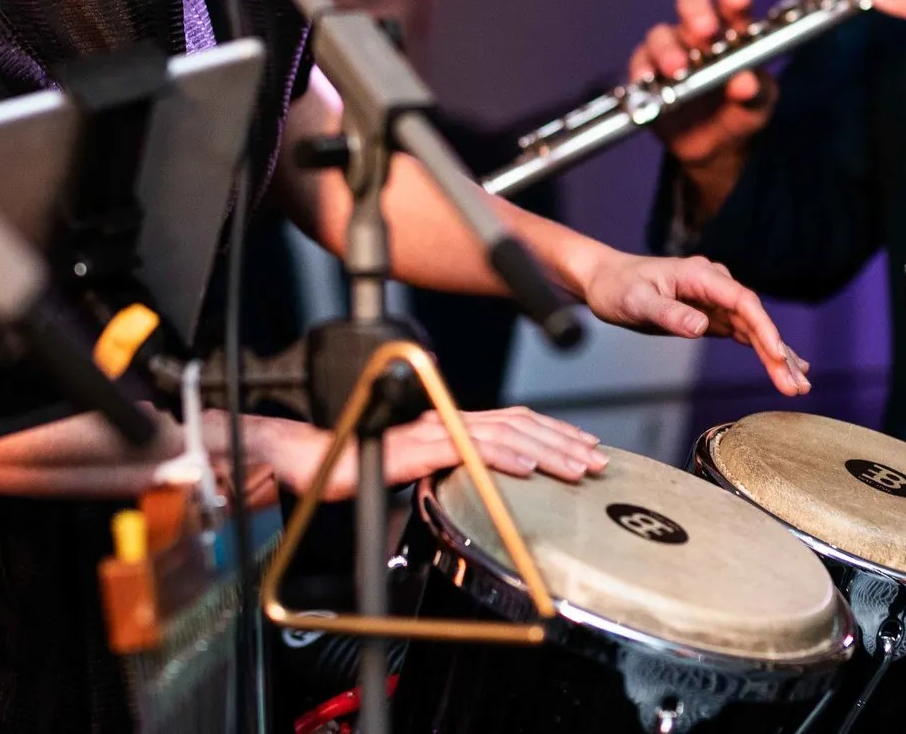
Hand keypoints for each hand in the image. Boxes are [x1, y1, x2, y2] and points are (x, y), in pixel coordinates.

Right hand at [249, 406, 605, 497]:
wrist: (307, 460)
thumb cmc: (358, 464)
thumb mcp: (418, 470)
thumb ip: (450, 468)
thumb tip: (486, 484)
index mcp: (451, 424)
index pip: (515, 423)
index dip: (554, 433)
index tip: (587, 449)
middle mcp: (447, 421)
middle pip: (519, 426)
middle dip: (563, 442)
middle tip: (598, 460)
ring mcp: (433, 431)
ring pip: (503, 436)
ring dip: (546, 452)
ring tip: (576, 467)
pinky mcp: (415, 448)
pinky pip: (466, 450)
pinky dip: (502, 458)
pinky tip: (527, 470)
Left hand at [580, 249, 810, 396]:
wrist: (605, 280)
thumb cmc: (618, 287)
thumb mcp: (637, 301)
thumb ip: (670, 313)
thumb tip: (701, 327)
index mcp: (701, 276)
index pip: (743, 302)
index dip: (764, 330)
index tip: (778, 357)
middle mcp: (714, 284)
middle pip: (755, 318)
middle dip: (779, 352)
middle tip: (797, 385)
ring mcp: (715, 300)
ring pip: (754, 328)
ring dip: (776, 356)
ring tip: (798, 384)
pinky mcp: (711, 315)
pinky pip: (744, 333)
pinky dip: (763, 350)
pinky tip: (782, 365)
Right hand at [629, 0, 775, 213]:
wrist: (714, 150)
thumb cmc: (740, 113)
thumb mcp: (757, 107)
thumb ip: (755, 95)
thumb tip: (746, 83)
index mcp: (734, 31)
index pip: (732, 1)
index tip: (738, 1)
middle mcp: (699, 34)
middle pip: (691, 3)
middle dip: (696, 12)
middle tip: (704, 31)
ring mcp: (671, 49)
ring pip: (662, 33)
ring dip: (668, 48)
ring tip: (677, 69)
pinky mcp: (648, 71)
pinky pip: (640, 62)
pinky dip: (643, 70)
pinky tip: (649, 81)